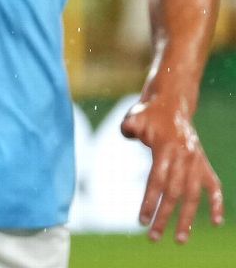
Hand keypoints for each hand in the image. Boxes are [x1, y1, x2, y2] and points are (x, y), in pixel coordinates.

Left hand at [121, 96, 224, 242]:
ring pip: (193, 195)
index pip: (157, 181)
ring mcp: (196, 162)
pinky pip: (214, 186)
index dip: (149, 201)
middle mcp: (184, 158)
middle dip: (164, 217)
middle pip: (174, 194)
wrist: (172, 103)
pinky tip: (216, 222)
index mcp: (167, 148)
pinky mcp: (203, 163)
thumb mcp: (135, 116)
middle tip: (153, 238)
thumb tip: (127, 133)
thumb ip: (130, 126)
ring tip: (179, 240)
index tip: (141, 221)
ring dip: (187, 219)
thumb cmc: (149, 113)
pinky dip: (217, 204)